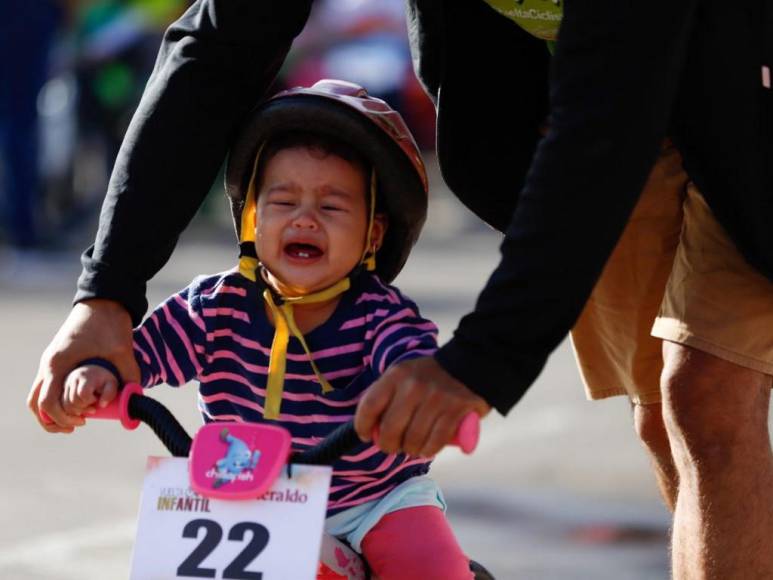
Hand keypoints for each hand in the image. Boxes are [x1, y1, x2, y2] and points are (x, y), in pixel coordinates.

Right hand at [28, 299, 139, 432]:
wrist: (104, 297)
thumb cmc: (110, 323)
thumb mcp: (122, 350)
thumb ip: (129, 375)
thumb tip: (136, 397)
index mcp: (58, 364)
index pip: (48, 403)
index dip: (62, 418)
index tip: (83, 422)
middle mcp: (48, 363)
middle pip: (36, 403)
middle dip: (53, 419)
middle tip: (77, 425)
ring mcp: (51, 359)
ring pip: (39, 393)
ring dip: (53, 409)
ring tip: (77, 417)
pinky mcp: (58, 356)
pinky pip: (48, 383)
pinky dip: (56, 396)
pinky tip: (77, 401)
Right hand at [62, 365, 119, 417]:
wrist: (94, 370)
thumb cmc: (104, 379)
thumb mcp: (111, 384)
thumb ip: (110, 393)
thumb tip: (102, 405)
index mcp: (84, 377)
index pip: (82, 394)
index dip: (90, 401)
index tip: (96, 400)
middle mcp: (71, 381)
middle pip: (72, 402)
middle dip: (83, 409)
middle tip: (93, 409)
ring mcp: (64, 386)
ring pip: (65, 406)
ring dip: (75, 413)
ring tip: (85, 411)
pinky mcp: (61, 392)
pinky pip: (61, 406)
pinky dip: (68, 413)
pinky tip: (77, 414)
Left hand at [354, 357, 490, 456]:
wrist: (469, 364)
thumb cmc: (429, 377)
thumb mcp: (404, 376)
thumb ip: (388, 398)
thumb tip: (373, 430)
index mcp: (396, 375)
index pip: (370, 405)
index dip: (363, 426)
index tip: (367, 435)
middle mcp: (413, 386)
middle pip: (390, 429)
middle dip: (388, 445)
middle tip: (393, 447)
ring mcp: (435, 398)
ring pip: (413, 439)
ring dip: (410, 449)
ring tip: (413, 447)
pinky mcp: (455, 410)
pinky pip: (435, 442)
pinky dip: (429, 450)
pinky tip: (427, 448)